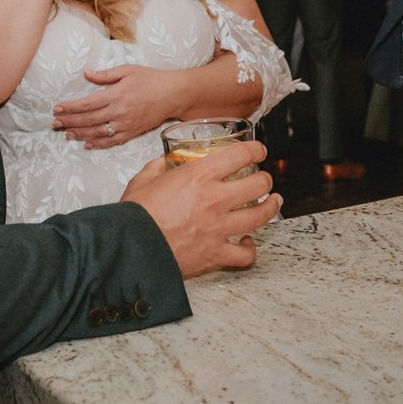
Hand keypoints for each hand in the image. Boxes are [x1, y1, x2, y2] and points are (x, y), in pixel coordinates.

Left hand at [52, 63, 180, 147]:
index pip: (87, 103)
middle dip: (70, 122)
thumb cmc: (151, 79)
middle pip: (88, 119)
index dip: (70, 108)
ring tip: (66, 134)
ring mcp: (126, 124)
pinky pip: (112, 141)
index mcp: (116, 94)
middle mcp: (119, 111)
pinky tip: (87, 144)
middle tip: (55, 124)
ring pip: (98, 132)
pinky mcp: (133, 132)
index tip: (58, 109)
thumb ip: (106, 74)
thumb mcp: (128, 70)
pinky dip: (98, 144)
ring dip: (80, 134)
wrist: (174, 94)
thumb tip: (87, 74)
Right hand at [121, 142, 278, 276]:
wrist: (129, 248)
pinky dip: (250, 248)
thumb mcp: (143, 179)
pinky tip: (247, 242)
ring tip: (273, 202)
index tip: (258, 151)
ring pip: (261, 216)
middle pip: (259, 184)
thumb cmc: (135, 215)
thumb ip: (159, 167)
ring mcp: (219, 227)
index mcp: (199, 176)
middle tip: (264, 180)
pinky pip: (245, 254)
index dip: (255, 150)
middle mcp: (215, 199)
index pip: (241, 154)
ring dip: (271, 207)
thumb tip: (165, 162)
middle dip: (265, 179)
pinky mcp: (216, 253)